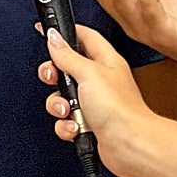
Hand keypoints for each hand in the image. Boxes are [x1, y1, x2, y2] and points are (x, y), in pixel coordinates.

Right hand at [38, 25, 155, 176]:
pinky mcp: (89, 124)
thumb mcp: (88, 73)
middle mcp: (99, 80)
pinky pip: (66, 120)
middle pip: (66, 67)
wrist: (130, 146)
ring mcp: (94, 103)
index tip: (47, 31)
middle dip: (54, 74)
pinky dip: (66, 125)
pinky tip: (75, 126)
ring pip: (62, 96)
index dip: (65, 32)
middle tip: (53, 77)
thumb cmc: (120, 108)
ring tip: (67, 109)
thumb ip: (67, 55)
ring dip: (58, 104)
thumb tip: (53, 37)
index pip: (83, 36)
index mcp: (105, 61)